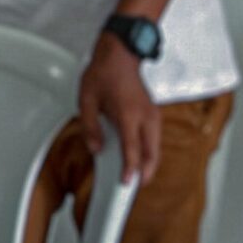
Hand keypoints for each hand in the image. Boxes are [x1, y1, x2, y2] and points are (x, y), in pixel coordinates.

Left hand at [80, 35, 162, 183]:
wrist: (120, 56)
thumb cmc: (103, 74)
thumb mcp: (86, 100)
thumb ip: (90, 127)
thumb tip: (96, 149)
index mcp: (128, 115)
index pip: (132, 150)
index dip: (130, 170)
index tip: (126, 183)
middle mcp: (145, 117)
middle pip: (152, 153)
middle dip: (146, 173)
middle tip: (135, 187)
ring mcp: (153, 115)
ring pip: (156, 147)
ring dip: (150, 164)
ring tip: (138, 177)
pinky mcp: (154, 114)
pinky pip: (155, 138)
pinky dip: (150, 152)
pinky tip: (140, 158)